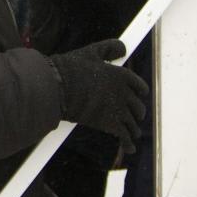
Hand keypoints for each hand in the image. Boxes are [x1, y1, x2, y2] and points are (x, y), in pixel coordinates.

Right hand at [49, 39, 147, 153]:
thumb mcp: (90, 52)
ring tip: (131, 134)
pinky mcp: (111, 124)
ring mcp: (119, 109)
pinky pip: (125, 137)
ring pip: (133, 123)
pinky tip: (130, 148)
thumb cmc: (70, 70)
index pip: (140, 87)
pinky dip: (129, 144)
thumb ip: (109, 48)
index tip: (138, 96)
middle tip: (133, 117)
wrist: (56, 88)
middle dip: (136, 113)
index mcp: (122, 75)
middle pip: (138, 107)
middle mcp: (125, 93)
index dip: (140, 93)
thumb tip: (123, 48)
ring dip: (133, 129)